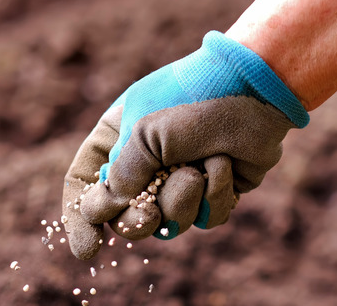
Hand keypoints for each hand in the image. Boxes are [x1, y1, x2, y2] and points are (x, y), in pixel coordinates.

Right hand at [61, 31, 308, 259]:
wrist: (255, 88)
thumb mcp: (144, 132)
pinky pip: (205, 219)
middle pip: (124, 217)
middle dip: (138, 220)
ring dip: (182, 200)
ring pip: (168, 224)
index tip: (89, 249)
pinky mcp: (215, 190)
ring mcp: (181, 179)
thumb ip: (121, 175)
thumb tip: (105, 210)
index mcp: (117, 139)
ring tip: (197, 169)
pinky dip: (215, 195)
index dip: (81, 219)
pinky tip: (224, 164)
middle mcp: (145, 163)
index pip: (84, 185)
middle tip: (149, 215)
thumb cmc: (193, 99)